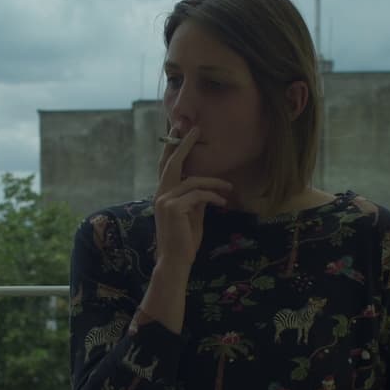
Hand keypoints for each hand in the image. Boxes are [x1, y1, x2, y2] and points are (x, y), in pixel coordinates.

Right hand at [153, 127, 230, 267]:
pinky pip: (198, 195)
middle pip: (172, 162)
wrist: (175, 261)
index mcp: (162, 194)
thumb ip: (195, 198)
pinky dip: (213, 197)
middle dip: (184, 144)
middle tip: (194, 128)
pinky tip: (223, 203)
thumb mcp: (192, 215)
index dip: (173, 148)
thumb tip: (205, 185)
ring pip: (193, 180)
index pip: (166, 167)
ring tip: (229, 188)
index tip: (179, 131)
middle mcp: (160, 194)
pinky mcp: (174, 207)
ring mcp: (165, 200)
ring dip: (214, 183)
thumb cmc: (184, 241)